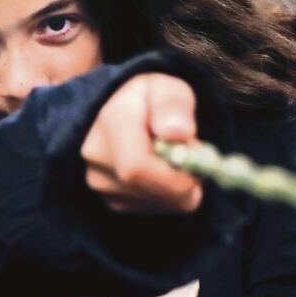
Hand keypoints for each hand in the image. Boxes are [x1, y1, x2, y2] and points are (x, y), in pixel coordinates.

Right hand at [81, 73, 201, 212]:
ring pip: (157, 202)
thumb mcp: (168, 88)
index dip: (175, 175)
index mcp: (111, 121)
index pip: (136, 167)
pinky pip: (152, 208)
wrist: (124, 112)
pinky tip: (161, 172)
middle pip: (149, 190)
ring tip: (171, 159)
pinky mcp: (110, 200)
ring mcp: (99, 181)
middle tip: (194, 158)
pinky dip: (167, 195)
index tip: (199, 162)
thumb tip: (179, 133)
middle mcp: (96, 155)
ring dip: (178, 187)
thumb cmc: (152, 99)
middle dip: (184, 180)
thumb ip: (174, 106)